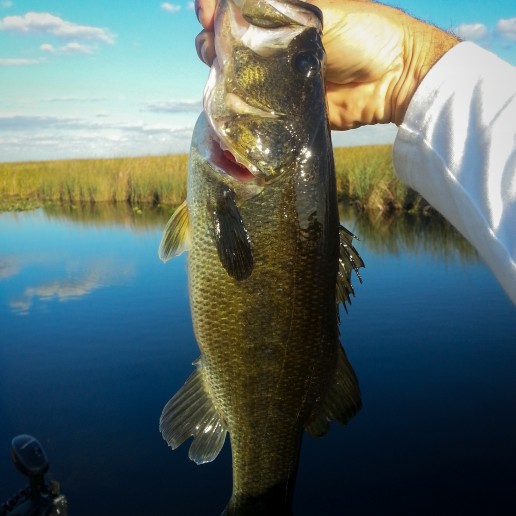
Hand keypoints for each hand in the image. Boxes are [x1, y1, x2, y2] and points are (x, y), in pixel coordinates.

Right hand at [193, 0, 457, 129]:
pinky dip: (230, 99)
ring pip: (228, 67)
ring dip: (215, 61)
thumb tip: (235, 4)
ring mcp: (271, 73)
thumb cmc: (360, 31)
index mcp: (279, 11)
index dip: (213, 6)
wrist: (389, 79)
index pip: (235, 6)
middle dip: (210, 32)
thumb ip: (277, 7)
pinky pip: (246, 103)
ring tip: (218, 61)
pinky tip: (224, 91)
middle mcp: (270, 40)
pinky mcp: (277, 104)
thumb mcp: (318, 9)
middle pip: (224, 34)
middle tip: (213, 34)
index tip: (208, 11)